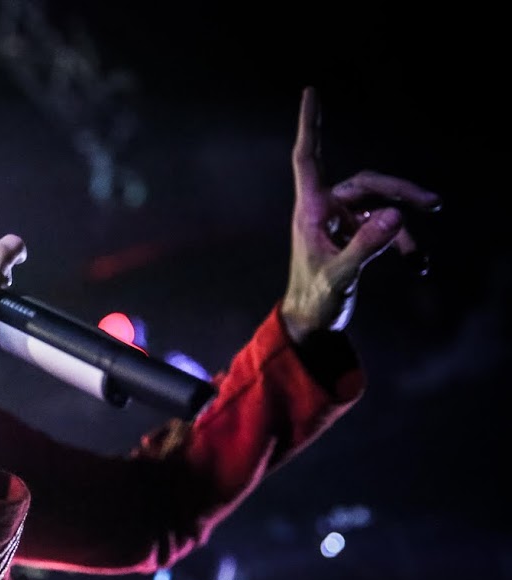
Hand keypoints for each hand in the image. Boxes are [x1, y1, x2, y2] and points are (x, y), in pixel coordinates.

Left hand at [280, 87, 441, 343]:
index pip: (309, 158)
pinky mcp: (356, 237)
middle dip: (400, 191)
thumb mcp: (340, 275)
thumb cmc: (315, 300)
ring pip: (382, 204)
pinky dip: (405, 243)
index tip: (311, 91)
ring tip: (424, 250)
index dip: (312, 124)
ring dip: (406, 220)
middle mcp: (325, 210)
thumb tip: (398, 215)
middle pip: (367, 183)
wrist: (312, 325)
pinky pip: (387, 228)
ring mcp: (342, 222)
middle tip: (434, 204)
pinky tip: (419, 266)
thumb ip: (367, 246)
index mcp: (310, 210)